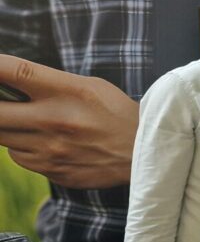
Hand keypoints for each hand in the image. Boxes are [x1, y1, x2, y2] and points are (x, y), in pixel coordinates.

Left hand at [0, 55, 137, 187]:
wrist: (143, 153)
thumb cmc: (114, 112)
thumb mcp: (89, 86)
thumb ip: (47, 83)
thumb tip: (4, 82)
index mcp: (68, 91)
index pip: (14, 71)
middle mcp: (55, 120)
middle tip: (5, 104)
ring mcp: (51, 149)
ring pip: (2, 137)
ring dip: (8, 128)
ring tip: (32, 123)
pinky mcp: (52, 170)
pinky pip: (18, 157)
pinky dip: (23, 148)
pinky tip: (46, 143)